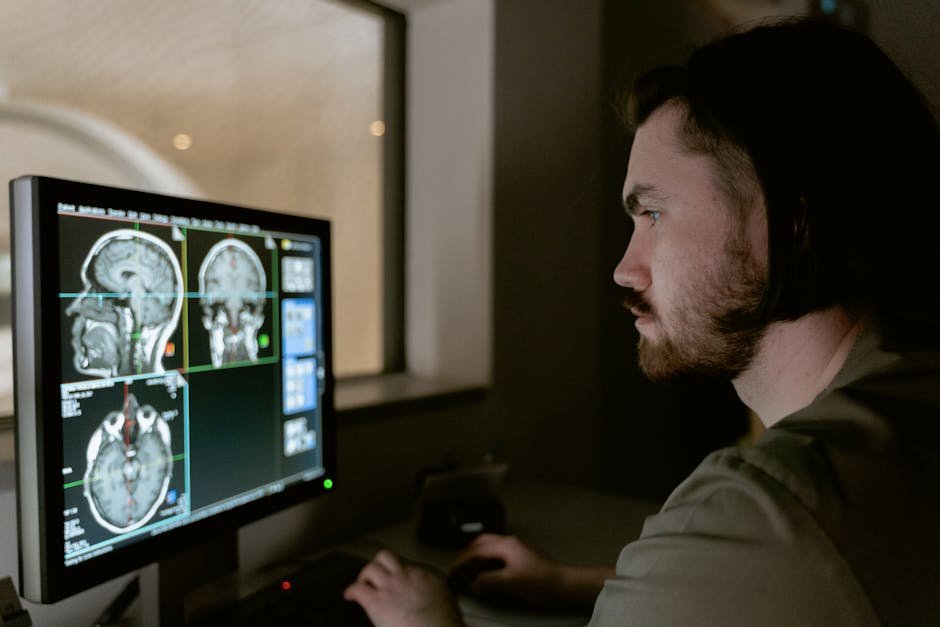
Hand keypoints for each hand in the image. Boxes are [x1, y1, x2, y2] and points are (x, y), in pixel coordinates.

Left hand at [343, 550, 464, 626]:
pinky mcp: (376, 601)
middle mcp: (405, 577)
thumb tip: (442, 605)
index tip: (397, 580)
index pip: (406, 567)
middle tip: (375, 575)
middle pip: (387, 557)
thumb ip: (440, 598)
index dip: (399, 573)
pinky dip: (351, 591)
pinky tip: (349, 595)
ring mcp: (390, 587)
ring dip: (365, 574)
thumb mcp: (447, 603)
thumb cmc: (443, 623)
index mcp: (423, 578)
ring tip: (362, 582)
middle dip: (379, 565)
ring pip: (372, 567)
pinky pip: (358, 589)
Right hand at [448, 534, 612, 609]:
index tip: (451, 571)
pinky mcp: (521, 555)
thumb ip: (488, 582)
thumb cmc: (540, 581)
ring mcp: (516, 547)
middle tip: (456, 566)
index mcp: (505, 545)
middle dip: (466, 553)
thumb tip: (473, 583)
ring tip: (467, 567)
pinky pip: (496, 552)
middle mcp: (509, 542)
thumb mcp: (509, 583)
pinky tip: (486, 569)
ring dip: (476, 554)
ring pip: (489, 545)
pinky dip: (485, 558)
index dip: (461, 561)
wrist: (564, 583)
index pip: (476, 550)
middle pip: (481, 542)